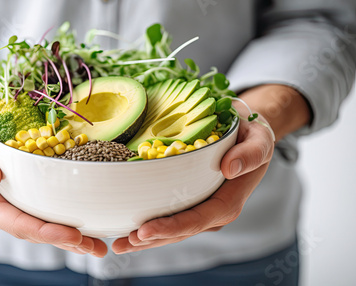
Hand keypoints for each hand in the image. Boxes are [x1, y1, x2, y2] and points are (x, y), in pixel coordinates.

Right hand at [0, 107, 106, 256]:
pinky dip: (69, 218)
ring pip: (44, 225)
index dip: (45, 232)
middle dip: (66, 241)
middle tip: (96, 247)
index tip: (72, 235)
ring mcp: (14, 204)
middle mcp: (1, 210)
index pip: (17, 223)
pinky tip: (90, 223)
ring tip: (100, 245)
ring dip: (72, 237)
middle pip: (36, 231)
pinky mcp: (26, 195)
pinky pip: (48, 209)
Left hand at [112, 112, 273, 253]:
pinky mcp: (191, 202)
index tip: (145, 230)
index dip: (171, 227)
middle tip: (122, 243)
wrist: (248, 135)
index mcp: (229, 201)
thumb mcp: (259, 139)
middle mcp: (214, 211)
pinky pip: (170, 217)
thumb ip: (251, 154)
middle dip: (151, 239)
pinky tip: (128, 230)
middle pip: (180, 231)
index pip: (198, 219)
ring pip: (173, 230)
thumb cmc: (252, 136)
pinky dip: (150, 225)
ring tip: (119, 244)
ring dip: (146, 239)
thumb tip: (229, 169)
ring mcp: (202, 209)